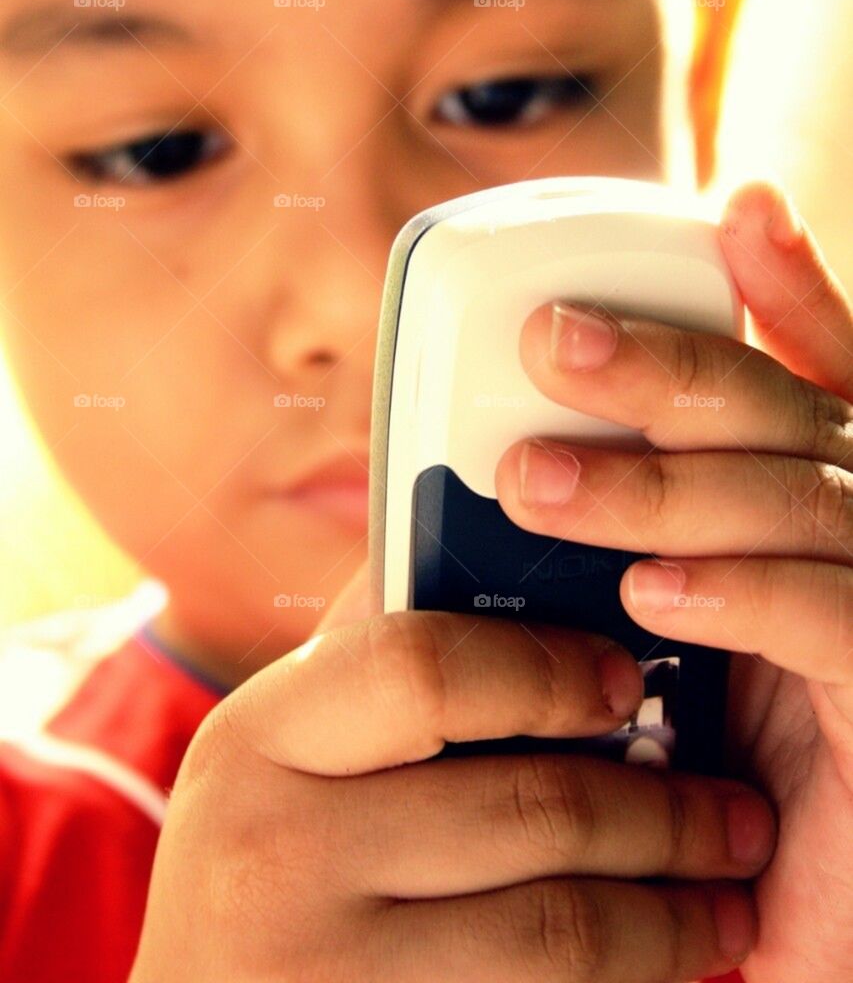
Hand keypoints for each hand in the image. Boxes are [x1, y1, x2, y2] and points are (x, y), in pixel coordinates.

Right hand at [129, 593, 772, 980]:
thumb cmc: (260, 854)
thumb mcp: (284, 742)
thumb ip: (373, 650)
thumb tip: (482, 538)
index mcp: (257, 739)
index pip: (424, 668)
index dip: (547, 668)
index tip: (627, 679)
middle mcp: (273, 856)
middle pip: (525, 807)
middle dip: (661, 812)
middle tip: (733, 808)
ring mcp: (323, 971)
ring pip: (559, 933)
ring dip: (672, 913)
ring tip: (727, 894)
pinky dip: (629, 982)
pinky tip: (669, 962)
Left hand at [494, 180, 852, 981]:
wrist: (761, 922)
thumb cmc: (695, 767)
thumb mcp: (651, 633)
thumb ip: (617, 539)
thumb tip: (510, 457)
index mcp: (815, 510)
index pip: (821, 380)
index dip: (794, 288)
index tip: (737, 208)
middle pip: (797, 419)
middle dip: (676, 370)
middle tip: (549, 338)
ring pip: (806, 505)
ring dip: (669, 482)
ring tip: (534, 479)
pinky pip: (834, 625)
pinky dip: (744, 593)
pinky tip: (653, 593)